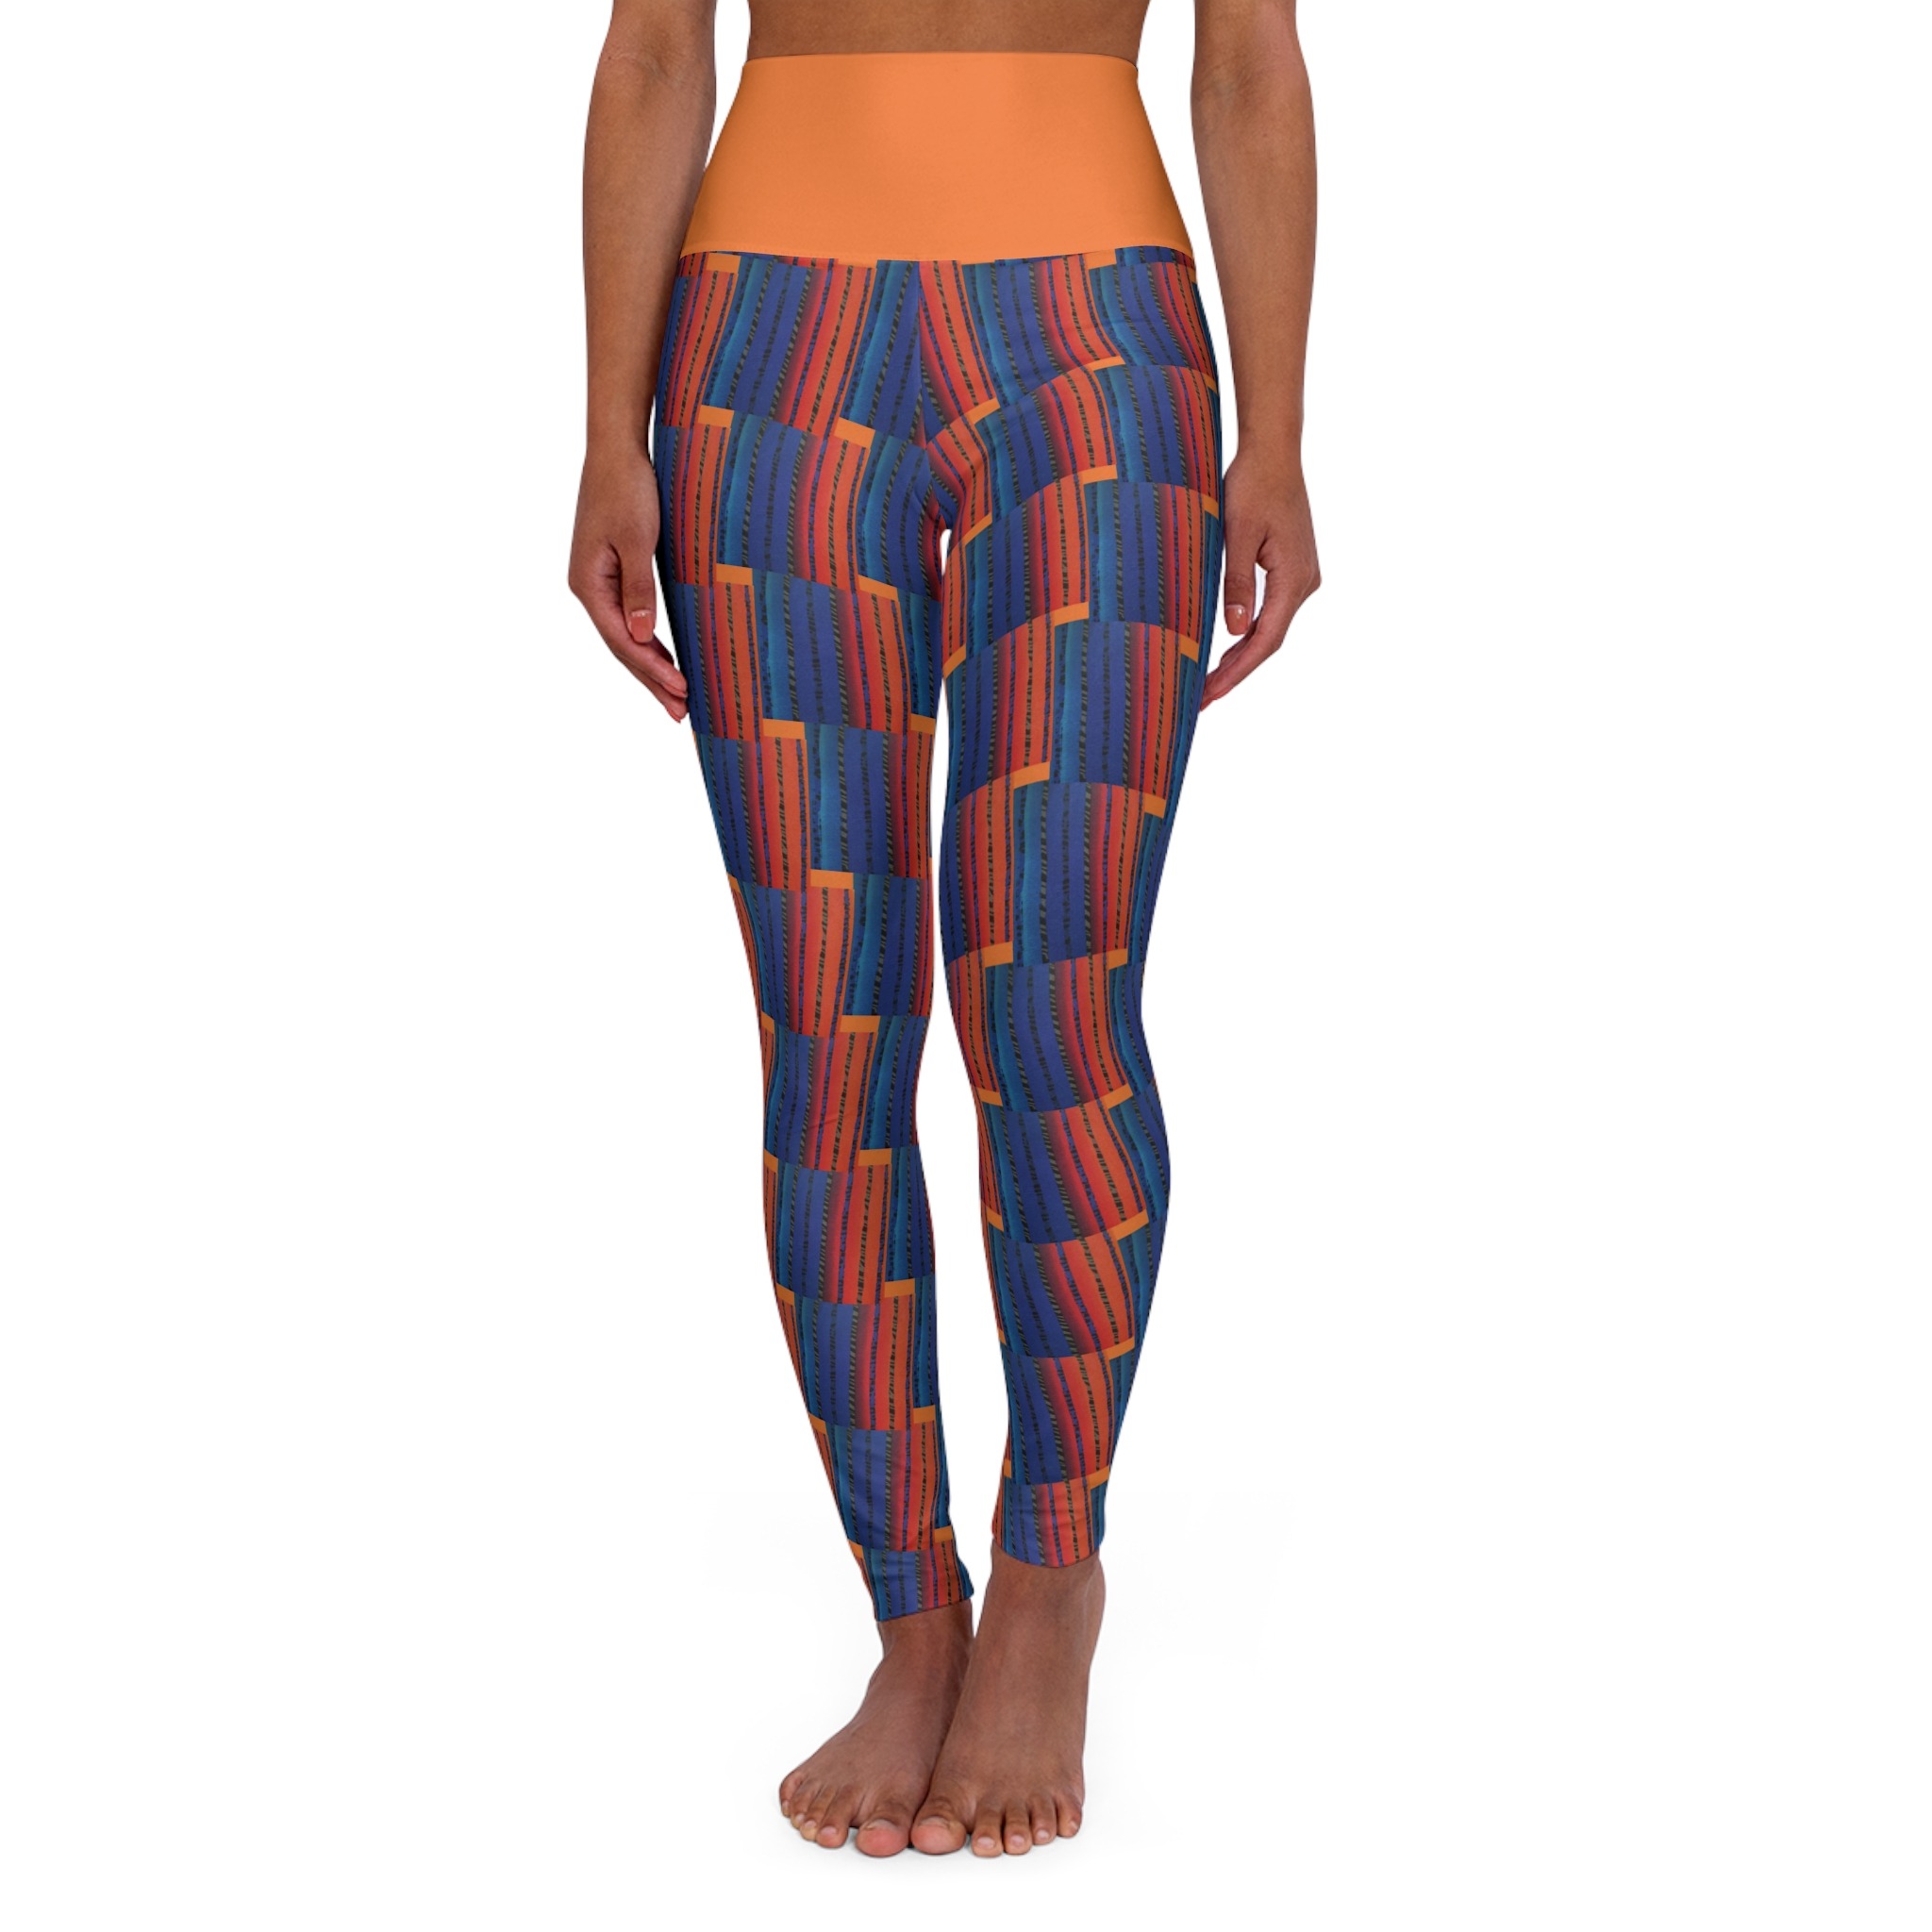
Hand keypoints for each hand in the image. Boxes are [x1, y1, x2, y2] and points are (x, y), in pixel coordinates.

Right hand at [568, 444, 688, 721]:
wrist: (617, 448)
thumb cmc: (627, 487)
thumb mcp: (635, 539)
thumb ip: (639, 589)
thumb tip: (641, 635)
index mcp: (589, 583)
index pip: (623, 641)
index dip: (652, 670)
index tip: (682, 692)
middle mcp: (589, 587)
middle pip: (622, 646)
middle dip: (652, 680)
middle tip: (682, 713)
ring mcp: (599, 580)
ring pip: (626, 635)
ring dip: (651, 666)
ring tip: (677, 696)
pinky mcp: (613, 570)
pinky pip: (629, 617)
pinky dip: (648, 641)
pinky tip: (664, 657)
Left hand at [1205, 452, 1320, 708]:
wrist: (1274, 452)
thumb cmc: (1252, 485)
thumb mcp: (1236, 535)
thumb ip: (1236, 583)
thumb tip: (1237, 631)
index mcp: (1293, 578)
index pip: (1266, 640)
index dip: (1237, 672)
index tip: (1211, 693)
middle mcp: (1304, 582)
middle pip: (1270, 640)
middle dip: (1236, 671)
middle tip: (1202, 698)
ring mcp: (1301, 576)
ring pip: (1271, 627)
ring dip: (1242, 655)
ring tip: (1211, 681)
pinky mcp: (1292, 568)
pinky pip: (1272, 610)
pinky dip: (1250, 632)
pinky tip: (1230, 646)